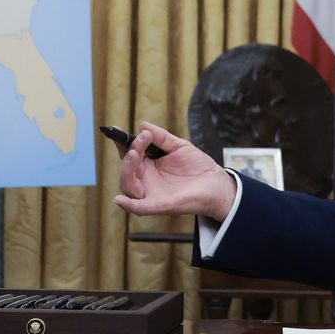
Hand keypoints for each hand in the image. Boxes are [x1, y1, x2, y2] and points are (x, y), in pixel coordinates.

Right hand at [112, 121, 236, 220]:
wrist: (217, 182)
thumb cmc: (198, 166)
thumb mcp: (179, 146)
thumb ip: (162, 137)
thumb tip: (143, 125)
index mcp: (148, 166)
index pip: (130, 153)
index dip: (122, 143)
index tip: (117, 130)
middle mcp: (145, 180)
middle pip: (127, 168)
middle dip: (129, 153)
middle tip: (140, 140)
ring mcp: (151, 194)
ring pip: (128, 185)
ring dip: (127, 169)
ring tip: (135, 153)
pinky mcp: (159, 205)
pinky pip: (139, 208)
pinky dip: (128, 205)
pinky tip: (119, 199)